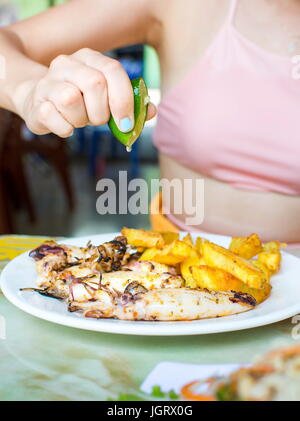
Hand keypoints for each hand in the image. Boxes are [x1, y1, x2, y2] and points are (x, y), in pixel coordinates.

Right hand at [18, 48, 155, 137]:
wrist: (39, 101)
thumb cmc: (81, 102)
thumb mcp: (106, 98)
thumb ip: (131, 103)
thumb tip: (150, 111)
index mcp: (89, 58)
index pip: (113, 70)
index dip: (124, 100)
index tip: (127, 123)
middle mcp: (66, 63)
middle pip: (94, 83)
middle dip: (102, 111)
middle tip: (98, 120)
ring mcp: (47, 81)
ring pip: (71, 100)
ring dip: (82, 120)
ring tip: (80, 120)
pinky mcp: (35, 103)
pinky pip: (54, 118)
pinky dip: (65, 129)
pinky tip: (65, 125)